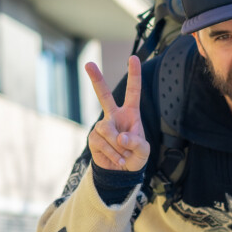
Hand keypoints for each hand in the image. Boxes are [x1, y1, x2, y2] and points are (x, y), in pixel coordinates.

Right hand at [85, 57, 149, 171]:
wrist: (121, 174)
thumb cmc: (135, 157)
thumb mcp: (144, 151)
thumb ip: (137, 143)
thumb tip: (121, 136)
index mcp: (130, 114)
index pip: (133, 92)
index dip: (134, 75)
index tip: (134, 57)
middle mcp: (115, 117)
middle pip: (104, 96)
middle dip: (96, 80)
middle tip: (88, 64)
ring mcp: (103, 127)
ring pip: (106, 129)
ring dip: (117, 145)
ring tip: (124, 155)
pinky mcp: (93, 138)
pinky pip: (101, 142)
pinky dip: (112, 153)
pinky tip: (117, 159)